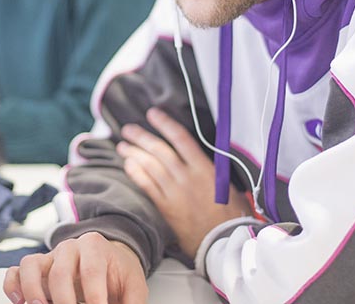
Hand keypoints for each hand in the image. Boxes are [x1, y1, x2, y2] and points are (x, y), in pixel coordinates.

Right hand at [3, 232, 147, 303]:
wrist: (110, 260)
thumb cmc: (118, 274)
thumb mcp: (134, 286)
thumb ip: (132, 302)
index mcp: (95, 246)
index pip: (91, 271)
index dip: (93, 296)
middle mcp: (69, 248)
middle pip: (60, 271)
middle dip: (64, 300)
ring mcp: (50, 257)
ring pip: (32, 265)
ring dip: (33, 289)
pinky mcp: (36, 268)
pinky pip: (15, 271)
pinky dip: (13, 286)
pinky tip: (19, 302)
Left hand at [117, 108, 250, 257]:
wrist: (223, 241)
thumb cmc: (231, 213)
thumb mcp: (226, 183)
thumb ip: (210, 167)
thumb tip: (196, 154)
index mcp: (204, 168)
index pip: (181, 139)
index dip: (165, 124)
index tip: (153, 114)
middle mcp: (186, 177)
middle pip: (159, 151)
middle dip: (141, 138)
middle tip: (128, 130)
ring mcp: (174, 192)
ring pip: (149, 167)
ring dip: (134, 154)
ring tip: (123, 146)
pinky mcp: (166, 207)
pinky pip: (147, 186)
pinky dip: (136, 174)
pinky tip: (128, 166)